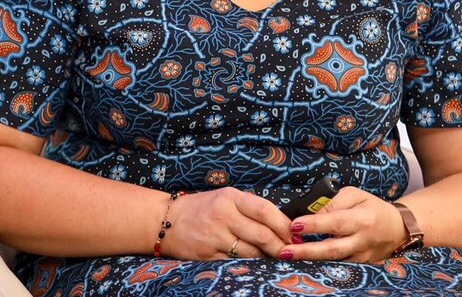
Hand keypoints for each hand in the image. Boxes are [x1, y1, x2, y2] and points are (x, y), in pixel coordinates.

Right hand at [161, 188, 292, 259]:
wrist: (165, 221)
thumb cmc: (200, 208)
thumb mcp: (225, 198)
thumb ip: (250, 208)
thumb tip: (282, 224)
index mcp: (230, 197)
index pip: (265, 210)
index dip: (284, 224)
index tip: (296, 233)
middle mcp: (223, 215)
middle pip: (262, 235)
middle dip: (281, 246)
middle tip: (291, 251)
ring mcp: (214, 237)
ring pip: (252, 252)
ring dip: (266, 257)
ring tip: (273, 256)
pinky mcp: (208, 255)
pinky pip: (236, 262)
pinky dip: (249, 264)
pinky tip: (254, 262)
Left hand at [279, 187, 407, 262]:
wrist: (396, 229)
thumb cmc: (371, 207)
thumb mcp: (355, 195)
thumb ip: (333, 201)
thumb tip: (310, 211)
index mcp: (362, 219)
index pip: (336, 222)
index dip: (315, 224)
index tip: (294, 224)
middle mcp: (362, 241)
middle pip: (332, 249)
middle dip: (306, 250)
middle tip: (284, 250)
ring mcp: (361, 257)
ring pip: (333, 261)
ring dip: (309, 259)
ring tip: (287, 255)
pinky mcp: (359, 266)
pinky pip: (337, 265)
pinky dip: (319, 264)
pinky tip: (301, 261)